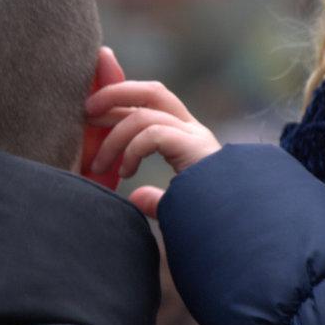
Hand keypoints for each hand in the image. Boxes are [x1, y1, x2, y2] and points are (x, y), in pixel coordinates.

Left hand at [86, 81, 220, 215]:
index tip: (92, 108)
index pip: (152, 104)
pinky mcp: (196, 149)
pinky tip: (125, 174)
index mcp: (188, 139)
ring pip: (146, 113)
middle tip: (86, 111)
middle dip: (115, 93)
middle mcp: (194, 132)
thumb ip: (156, 199)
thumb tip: (137, 197)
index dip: (121, 99)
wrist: (238, 233)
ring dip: (114, 137)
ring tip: (98, 165)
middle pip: (152, 91)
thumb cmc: (209, 226)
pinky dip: (132, 150)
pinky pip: (153, 134)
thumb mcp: (173, 209)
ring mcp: (196, 138)